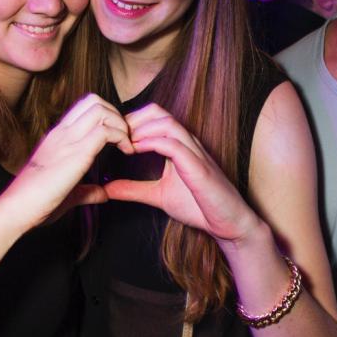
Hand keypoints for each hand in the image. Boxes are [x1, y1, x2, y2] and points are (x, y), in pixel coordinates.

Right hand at [0, 94, 132, 233]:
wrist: (15, 210)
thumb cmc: (34, 204)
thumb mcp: (65, 193)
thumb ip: (86, 191)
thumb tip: (103, 194)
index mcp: (57, 136)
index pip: (84, 107)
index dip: (106, 115)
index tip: (117, 137)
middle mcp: (62, 132)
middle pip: (94, 100)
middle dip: (116, 114)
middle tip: (125, 137)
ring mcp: (68, 140)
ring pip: (100, 110)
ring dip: (120, 123)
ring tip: (126, 144)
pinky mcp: (77, 153)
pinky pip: (105, 131)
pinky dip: (121, 137)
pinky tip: (126, 153)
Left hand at [104, 103, 260, 244]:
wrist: (230, 224)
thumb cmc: (200, 206)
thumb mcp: (159, 195)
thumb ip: (134, 189)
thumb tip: (107, 189)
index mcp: (179, 144)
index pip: (154, 116)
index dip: (131, 120)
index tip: (112, 134)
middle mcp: (187, 142)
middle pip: (158, 112)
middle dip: (133, 118)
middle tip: (114, 134)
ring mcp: (195, 152)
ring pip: (167, 123)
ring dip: (141, 129)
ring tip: (124, 141)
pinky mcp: (199, 168)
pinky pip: (175, 145)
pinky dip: (153, 143)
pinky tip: (136, 150)